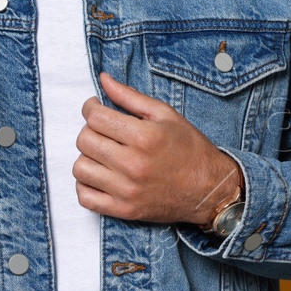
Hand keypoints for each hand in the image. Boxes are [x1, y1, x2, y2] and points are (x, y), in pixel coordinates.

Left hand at [73, 71, 242, 225]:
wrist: (210, 190)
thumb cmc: (190, 149)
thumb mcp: (165, 114)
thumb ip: (130, 96)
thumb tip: (103, 79)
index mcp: (144, 137)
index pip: (95, 117)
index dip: (90, 108)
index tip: (95, 108)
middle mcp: (133, 164)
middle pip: (84, 141)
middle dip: (89, 130)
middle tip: (103, 130)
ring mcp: (127, 190)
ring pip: (80, 168)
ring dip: (87, 157)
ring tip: (103, 153)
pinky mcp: (124, 211)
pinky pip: (85, 198)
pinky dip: (86, 185)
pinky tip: (100, 175)